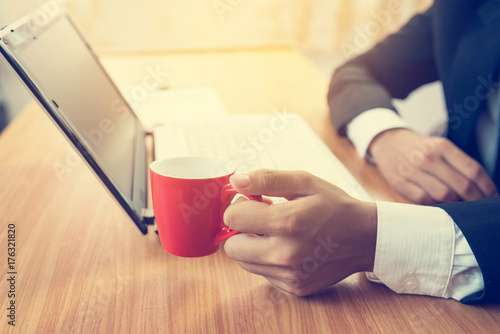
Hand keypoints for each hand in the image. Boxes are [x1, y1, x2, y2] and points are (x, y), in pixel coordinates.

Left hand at [223, 169, 376, 295]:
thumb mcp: (304, 182)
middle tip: (261, 220)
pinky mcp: (294, 287)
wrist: (365, 238)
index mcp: (287, 222)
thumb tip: (235, 182)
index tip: (253, 202)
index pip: (232, 218)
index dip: (238, 206)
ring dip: (252, 246)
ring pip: (244, 262)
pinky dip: (267, 260)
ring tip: (276, 233)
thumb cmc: (333, 205)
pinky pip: (263, 273)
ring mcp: (290, 275)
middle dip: (240, 230)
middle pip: (231, 247)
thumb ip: (266, 179)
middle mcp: (285, 254)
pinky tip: (288, 248)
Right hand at [369, 128, 497, 204]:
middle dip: (476, 200)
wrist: (386, 142)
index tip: (493, 197)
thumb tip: (480, 187)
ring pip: (443, 195)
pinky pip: (424, 200)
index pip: (473, 170)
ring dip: (456, 205)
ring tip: (462, 208)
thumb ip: (457, 163)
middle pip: (461, 185)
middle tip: (481, 207)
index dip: (487, 187)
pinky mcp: (400, 183)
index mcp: (442, 146)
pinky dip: (435, 205)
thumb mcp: (438, 145)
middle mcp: (428, 158)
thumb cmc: (417, 147)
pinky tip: (441, 206)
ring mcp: (413, 171)